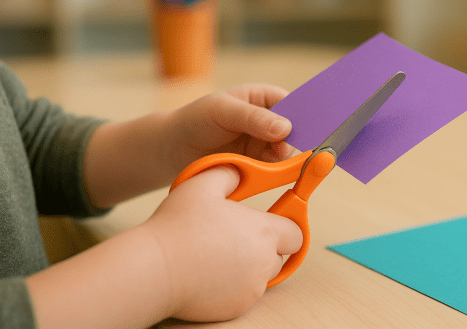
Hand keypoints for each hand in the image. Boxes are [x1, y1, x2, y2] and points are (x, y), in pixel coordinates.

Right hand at [143, 165, 302, 321]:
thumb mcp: (203, 184)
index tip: (272, 217)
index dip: (286, 223)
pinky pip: (244, 293)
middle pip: (279, 254)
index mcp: (263, 232)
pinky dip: (233, 284)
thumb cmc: (178, 227)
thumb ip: (229, 173)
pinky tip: (209, 272)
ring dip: (248, 264)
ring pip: (261, 275)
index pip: (296, 232)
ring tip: (217, 252)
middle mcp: (264, 263)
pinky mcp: (237, 307)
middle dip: (265, 245)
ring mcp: (251, 288)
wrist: (155, 271)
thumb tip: (240, 172)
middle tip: (236, 234)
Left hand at [166, 83, 294, 176]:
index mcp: (265, 98)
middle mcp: (270, 120)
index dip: (303, 117)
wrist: (174, 149)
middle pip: (296, 131)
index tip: (305, 130)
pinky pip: (275, 169)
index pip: (293, 104)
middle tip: (283, 149)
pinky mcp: (259, 165)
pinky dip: (272, 172)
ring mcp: (265, 144)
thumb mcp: (223, 111)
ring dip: (283, 159)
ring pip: (288, 153)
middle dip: (294, 141)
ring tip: (266, 161)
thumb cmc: (196, 119)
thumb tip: (285, 128)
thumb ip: (253, 118)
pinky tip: (263, 172)